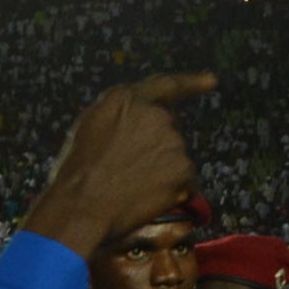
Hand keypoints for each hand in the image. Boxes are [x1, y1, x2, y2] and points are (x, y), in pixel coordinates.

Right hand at [22, 72, 215, 257]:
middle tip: (128, 171)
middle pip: (169, 127)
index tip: (211, 81)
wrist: (81, 206)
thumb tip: (139, 122)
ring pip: (175, 155)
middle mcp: (154, 113)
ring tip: (130, 185)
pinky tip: (146, 197)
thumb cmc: (77, 172)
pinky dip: (171, 190)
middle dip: (156, 146)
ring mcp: (172, 140)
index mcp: (125, 98)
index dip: (192, 82)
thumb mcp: (90, 126)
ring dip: (162, 169)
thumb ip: (121, 115)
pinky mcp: (184, 167)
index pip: (166, 85)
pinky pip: (183, 180)